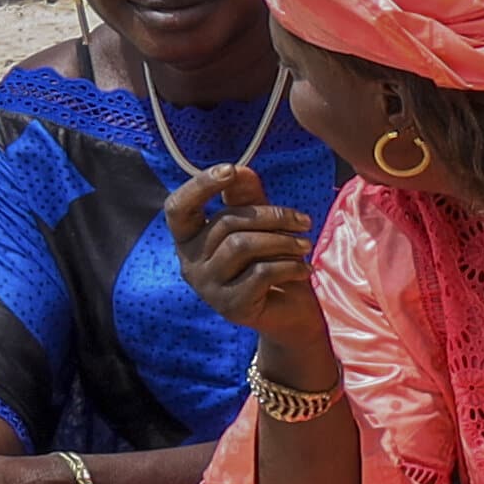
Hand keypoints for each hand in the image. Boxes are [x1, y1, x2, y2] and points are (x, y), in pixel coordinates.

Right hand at [159, 165, 333, 377]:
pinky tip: (304, 269)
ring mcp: (207, 286)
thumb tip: (240, 169)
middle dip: (273, 216)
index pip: (178, 207)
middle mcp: (189, 262)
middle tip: (304, 222)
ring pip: (242, 246)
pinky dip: (289, 266)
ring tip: (305, 246)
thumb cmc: (271, 262)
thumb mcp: (260, 226)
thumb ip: (247, 199)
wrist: (290, 315)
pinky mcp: (230, 306)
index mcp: (189, 238)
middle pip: (226, 223)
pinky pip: (260, 273)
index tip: (229, 170)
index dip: (199, 186)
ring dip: (283, 241)